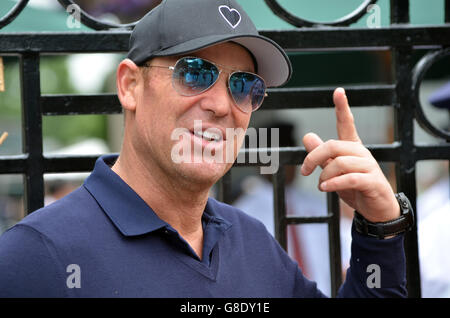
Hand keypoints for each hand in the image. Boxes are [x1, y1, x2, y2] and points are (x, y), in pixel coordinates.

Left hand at [301, 88, 399, 222]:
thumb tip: (307, 136)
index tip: (338, 91)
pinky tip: (325, 188)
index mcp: (352, 148)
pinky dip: (334, 183)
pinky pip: (349, 178)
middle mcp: (361, 153)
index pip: (347, 124)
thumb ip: (322, 155)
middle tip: (304, 171)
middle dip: (314, 158)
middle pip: (333, 146)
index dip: (342, 107)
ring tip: (321, 185)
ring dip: (324, 175)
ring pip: (339, 163)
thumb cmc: (355, 189)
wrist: (377, 210)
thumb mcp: (334, 171)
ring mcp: (369, 167)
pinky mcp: (372, 182)